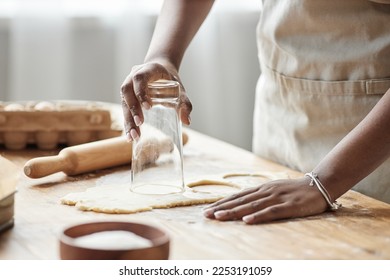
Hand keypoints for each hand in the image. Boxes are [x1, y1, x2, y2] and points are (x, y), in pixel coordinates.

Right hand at [120, 62, 191, 140]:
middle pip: (127, 92)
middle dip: (133, 109)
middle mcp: (132, 77)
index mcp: (147, 70)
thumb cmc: (170, 81)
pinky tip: (130, 136)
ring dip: (128, 120)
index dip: (141, 92)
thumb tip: (187, 121)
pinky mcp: (126, 98)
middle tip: (140, 124)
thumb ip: (185, 104)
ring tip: (134, 136)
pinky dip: (127, 123)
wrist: (160, 73)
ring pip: (123, 102)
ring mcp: (127, 87)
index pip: (139, 79)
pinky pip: (124, 110)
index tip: (148, 107)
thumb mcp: (180, 90)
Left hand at [203, 177, 327, 223]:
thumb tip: (240, 202)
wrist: (318, 185)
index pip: (237, 196)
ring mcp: (276, 198)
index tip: (207, 209)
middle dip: (222, 208)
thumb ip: (258, 195)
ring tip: (219, 217)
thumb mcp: (273, 189)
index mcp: (261, 189)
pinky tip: (247, 220)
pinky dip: (258, 216)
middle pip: (240, 200)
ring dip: (234, 212)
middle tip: (206, 215)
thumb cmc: (293, 190)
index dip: (222, 203)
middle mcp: (265, 192)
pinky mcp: (288, 206)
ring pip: (251, 206)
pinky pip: (271, 212)